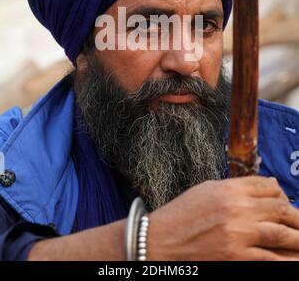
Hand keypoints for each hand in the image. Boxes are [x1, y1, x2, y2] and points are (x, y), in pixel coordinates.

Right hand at [147, 176, 298, 260]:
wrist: (160, 241)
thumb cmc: (182, 214)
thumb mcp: (208, 190)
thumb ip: (237, 187)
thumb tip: (268, 187)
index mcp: (229, 189)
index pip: (268, 186)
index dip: (281, 194)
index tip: (284, 202)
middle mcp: (238, 209)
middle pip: (281, 208)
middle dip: (296, 217)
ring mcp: (239, 235)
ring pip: (282, 234)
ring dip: (297, 238)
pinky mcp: (236, 258)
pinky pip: (271, 259)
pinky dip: (286, 259)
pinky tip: (292, 258)